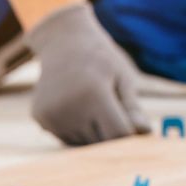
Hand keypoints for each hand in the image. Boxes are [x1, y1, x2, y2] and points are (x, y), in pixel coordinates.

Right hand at [22, 3, 150, 145]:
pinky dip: (75, 130)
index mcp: (93, 94)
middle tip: (109, 106)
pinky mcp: (40, 119)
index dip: (129, 132)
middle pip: (100, 142)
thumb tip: (146, 132)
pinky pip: (66, 138)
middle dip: (110, 133)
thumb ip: (132, 107)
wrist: (62, 42)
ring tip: (90, 104)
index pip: (118, 134)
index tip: (132, 123)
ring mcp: (51, 115)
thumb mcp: (122, 77)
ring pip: (82, 144)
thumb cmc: (100, 58)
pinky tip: (74, 106)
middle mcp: (68, 107)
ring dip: (92, 133)